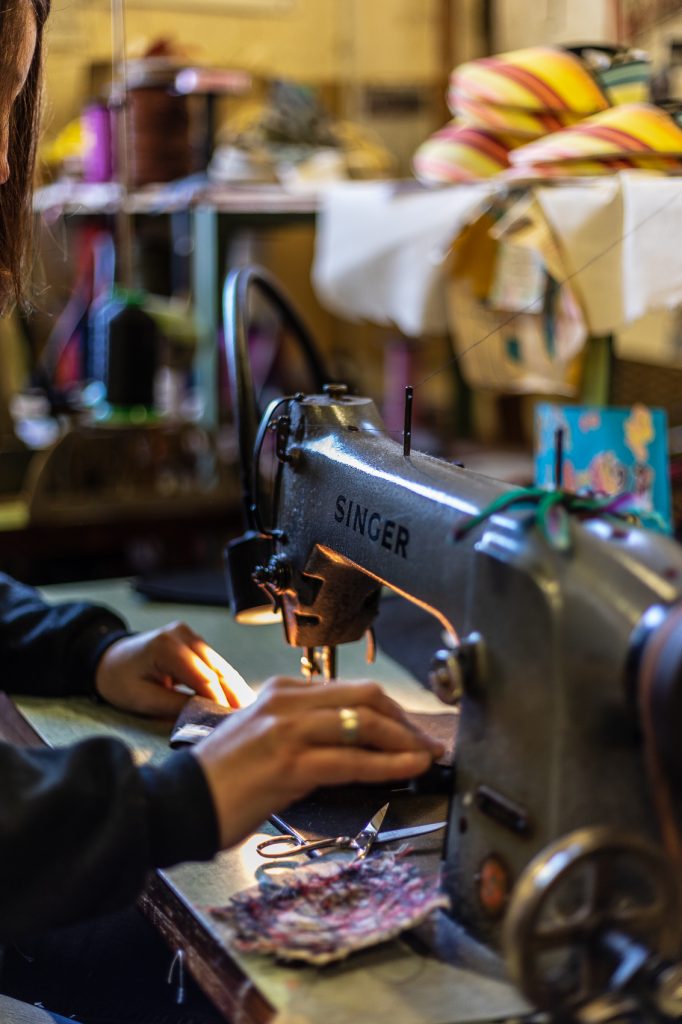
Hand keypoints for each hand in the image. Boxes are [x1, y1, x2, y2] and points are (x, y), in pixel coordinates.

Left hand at [94, 621, 255, 716]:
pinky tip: (238, 698)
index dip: (219, 701)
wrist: (107, 660)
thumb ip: (175, 706)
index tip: (230, 722)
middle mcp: (182, 634)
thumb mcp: (142, 700)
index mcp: (166, 646)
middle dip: (234, 694)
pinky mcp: (193, 641)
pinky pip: (214, 663)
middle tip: (250, 718)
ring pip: (220, 665)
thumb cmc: (119, 681)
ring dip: (234, 688)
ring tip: (249, 711)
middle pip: (217, 668)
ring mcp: (189, 634)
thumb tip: (205, 716)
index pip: (203, 677)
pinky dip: (225, 681)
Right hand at [192, 676, 444, 848]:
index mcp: (280, 692)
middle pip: (365, 698)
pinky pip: (353, 759)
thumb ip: (302, 731)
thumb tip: (350, 744)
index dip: (388, 710)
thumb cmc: (221, 779)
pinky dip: (389, 763)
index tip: (409, 729)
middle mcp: (286, 702)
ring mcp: (287, 730)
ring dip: (404, 741)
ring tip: (426, 757)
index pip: (349, 690)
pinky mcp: (289, 763)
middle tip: (425, 743)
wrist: (179, 803)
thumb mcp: (262, 738)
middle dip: (403, 721)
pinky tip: (409, 769)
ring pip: (364, 723)